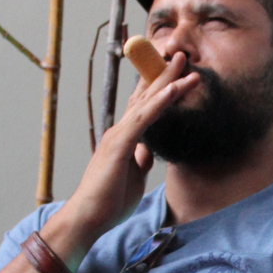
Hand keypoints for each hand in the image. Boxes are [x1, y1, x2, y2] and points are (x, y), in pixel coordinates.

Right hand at [64, 52, 198, 240]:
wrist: (89, 217)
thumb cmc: (108, 201)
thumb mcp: (134, 177)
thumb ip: (140, 160)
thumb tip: (149, 150)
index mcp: (124, 139)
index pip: (144, 107)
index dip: (159, 88)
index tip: (177, 74)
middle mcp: (120, 131)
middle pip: (145, 96)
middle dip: (164, 74)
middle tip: (182, 56)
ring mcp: (119, 136)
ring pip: (147, 101)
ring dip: (166, 81)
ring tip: (184, 62)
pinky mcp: (120, 144)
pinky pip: (144, 118)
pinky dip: (160, 102)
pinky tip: (173, 89)